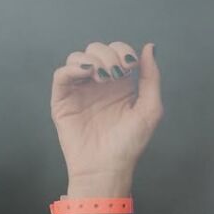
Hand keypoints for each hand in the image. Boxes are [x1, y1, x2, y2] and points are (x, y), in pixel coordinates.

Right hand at [51, 41, 161, 181]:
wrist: (107, 167)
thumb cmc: (130, 143)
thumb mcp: (150, 109)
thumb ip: (151, 77)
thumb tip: (150, 47)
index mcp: (121, 84)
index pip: (118, 52)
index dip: (123, 51)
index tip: (130, 66)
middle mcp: (99, 84)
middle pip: (97, 49)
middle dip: (108, 54)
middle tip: (116, 73)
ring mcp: (80, 90)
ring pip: (78, 57)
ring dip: (92, 59)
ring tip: (103, 78)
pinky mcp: (63, 100)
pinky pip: (61, 74)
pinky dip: (74, 67)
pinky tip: (88, 73)